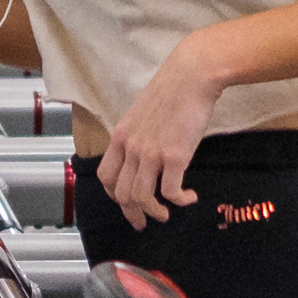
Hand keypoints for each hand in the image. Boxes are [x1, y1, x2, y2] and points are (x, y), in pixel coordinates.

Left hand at [95, 39, 224, 228]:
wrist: (192, 75)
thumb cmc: (172, 90)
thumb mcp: (141, 113)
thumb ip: (137, 135)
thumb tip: (143, 154)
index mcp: (121, 136)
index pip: (106, 176)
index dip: (114, 195)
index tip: (126, 203)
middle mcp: (131, 147)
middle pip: (122, 193)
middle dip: (132, 213)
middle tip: (143, 222)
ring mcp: (151, 153)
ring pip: (142, 198)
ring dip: (154, 213)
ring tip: (166, 215)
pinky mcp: (175, 156)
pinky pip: (171, 192)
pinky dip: (179, 201)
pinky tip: (189, 198)